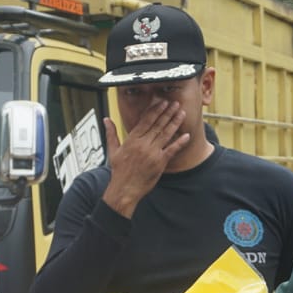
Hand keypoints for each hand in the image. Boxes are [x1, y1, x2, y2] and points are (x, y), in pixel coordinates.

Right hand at [101, 103, 188, 217]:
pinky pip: (172, 150)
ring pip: (166, 134)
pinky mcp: (160, 163)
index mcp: (132, 140)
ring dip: (175, 123)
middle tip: (175, 104)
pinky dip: (180, 142)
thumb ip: (111, 133)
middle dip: (168, 113)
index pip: (146, 120)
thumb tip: (106, 120)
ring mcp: (152, 153)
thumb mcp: (112, 150)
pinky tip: (186, 135)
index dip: (156, 110)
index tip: (163, 103)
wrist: (124, 189)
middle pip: (158, 125)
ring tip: (182, 113)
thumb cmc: (119, 171)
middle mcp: (143, 144)